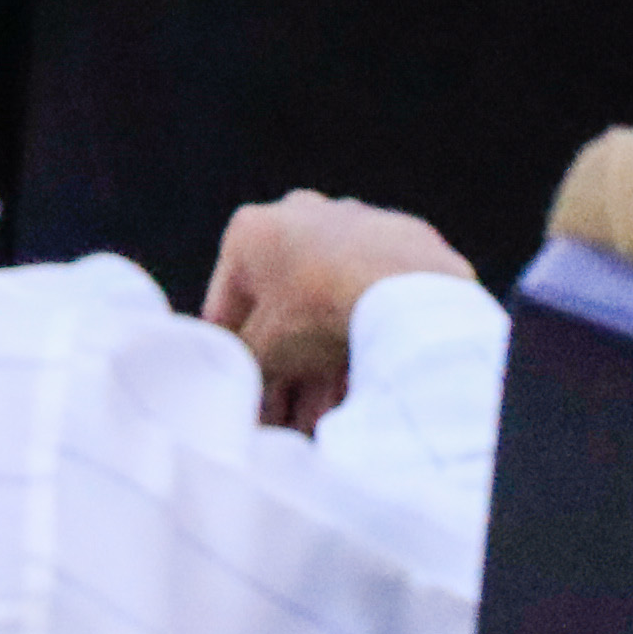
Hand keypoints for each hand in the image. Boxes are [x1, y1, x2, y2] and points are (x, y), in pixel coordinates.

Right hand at [205, 193, 474, 424]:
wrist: (406, 288)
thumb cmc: (319, 311)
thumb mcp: (263, 351)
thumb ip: (244, 365)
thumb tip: (243, 384)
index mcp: (251, 231)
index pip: (226, 311)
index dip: (237, 364)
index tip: (247, 404)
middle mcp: (298, 214)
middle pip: (283, 310)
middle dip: (286, 370)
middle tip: (291, 420)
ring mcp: (353, 221)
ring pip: (328, 304)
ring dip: (323, 363)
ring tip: (330, 414)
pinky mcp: (401, 240)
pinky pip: (370, 295)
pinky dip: (365, 335)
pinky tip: (367, 382)